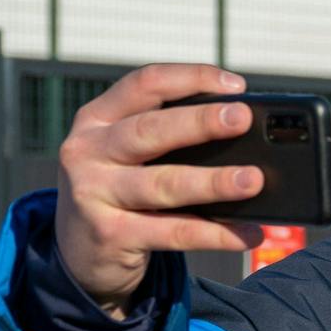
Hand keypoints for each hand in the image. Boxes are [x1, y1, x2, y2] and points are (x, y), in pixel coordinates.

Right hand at [55, 63, 267, 312]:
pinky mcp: (110, 235)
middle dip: (199, 122)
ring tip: (253, 180)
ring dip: (213, 182)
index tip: (236, 85)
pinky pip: (174, 233)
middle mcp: (89, 150)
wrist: (77, 252)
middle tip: (242, 117)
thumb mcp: (125, 156)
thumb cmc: (118, 193)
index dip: (190, 78)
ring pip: (163, 184)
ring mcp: (94, 193)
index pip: (144, 85)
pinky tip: (247, 234)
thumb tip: (246, 142)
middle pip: (150, 130)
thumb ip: (166, 141)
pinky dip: (216, 234)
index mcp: (98, 119)